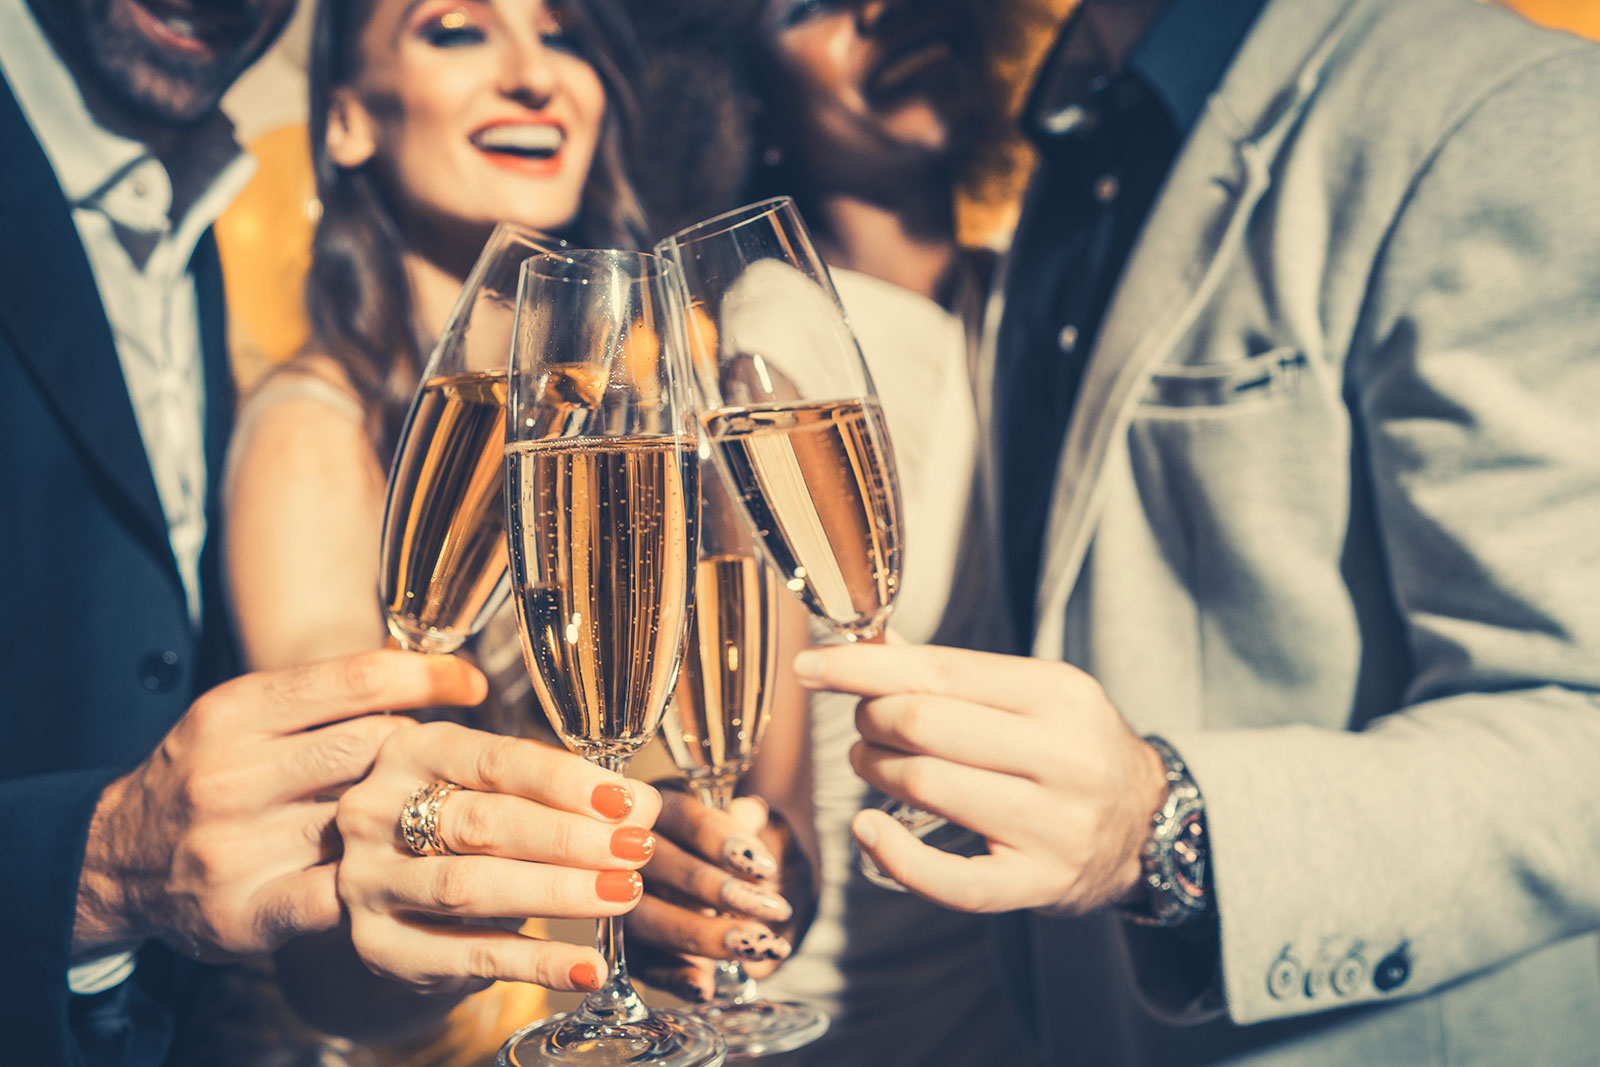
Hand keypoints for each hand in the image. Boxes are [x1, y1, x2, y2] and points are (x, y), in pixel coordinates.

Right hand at [75, 650, 485, 960]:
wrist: (113, 861)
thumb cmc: (207, 775)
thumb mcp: (246, 715)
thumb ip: (324, 697)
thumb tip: (431, 673)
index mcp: (236, 711)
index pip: (358, 680)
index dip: (429, 677)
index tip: (472, 683)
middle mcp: (230, 774)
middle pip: (373, 748)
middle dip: (423, 754)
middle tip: (451, 764)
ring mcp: (233, 847)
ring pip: (366, 820)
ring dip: (411, 818)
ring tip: (432, 815)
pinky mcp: (242, 913)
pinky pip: (340, 895)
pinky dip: (378, 882)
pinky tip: (399, 872)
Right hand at [333, 721, 661, 995]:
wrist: (396, 894)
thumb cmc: (462, 826)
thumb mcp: (492, 790)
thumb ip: (556, 790)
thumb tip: (641, 807)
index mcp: (411, 752)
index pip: (495, 760)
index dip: (565, 781)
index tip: (626, 801)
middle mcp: (375, 811)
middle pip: (482, 823)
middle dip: (569, 838)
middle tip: (635, 849)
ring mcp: (369, 881)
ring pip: (470, 886)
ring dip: (558, 892)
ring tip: (623, 893)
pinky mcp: (379, 947)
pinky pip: (469, 957)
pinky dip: (537, 964)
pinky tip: (588, 967)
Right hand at [628, 789, 811, 1001]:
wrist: (702, 881)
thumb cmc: (714, 847)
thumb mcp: (730, 824)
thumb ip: (738, 821)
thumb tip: (750, 814)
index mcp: (657, 807)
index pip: (686, 819)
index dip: (725, 842)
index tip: (765, 868)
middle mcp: (627, 849)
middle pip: (665, 867)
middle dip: (721, 892)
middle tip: (773, 911)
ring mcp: (616, 899)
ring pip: (648, 918)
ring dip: (705, 936)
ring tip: (758, 946)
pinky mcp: (623, 945)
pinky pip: (641, 964)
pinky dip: (673, 977)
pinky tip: (704, 987)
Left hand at [793, 642, 1166, 915]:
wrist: (1151, 827)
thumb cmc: (1076, 749)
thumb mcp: (1037, 694)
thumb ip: (955, 673)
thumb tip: (869, 644)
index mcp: (1059, 694)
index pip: (938, 670)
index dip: (861, 667)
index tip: (810, 664)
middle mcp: (1062, 756)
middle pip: (922, 724)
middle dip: (870, 718)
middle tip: (864, 724)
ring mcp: (1052, 825)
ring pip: (925, 784)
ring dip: (875, 770)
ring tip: (873, 764)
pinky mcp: (1038, 883)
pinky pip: (949, 877)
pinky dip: (893, 854)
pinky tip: (869, 830)